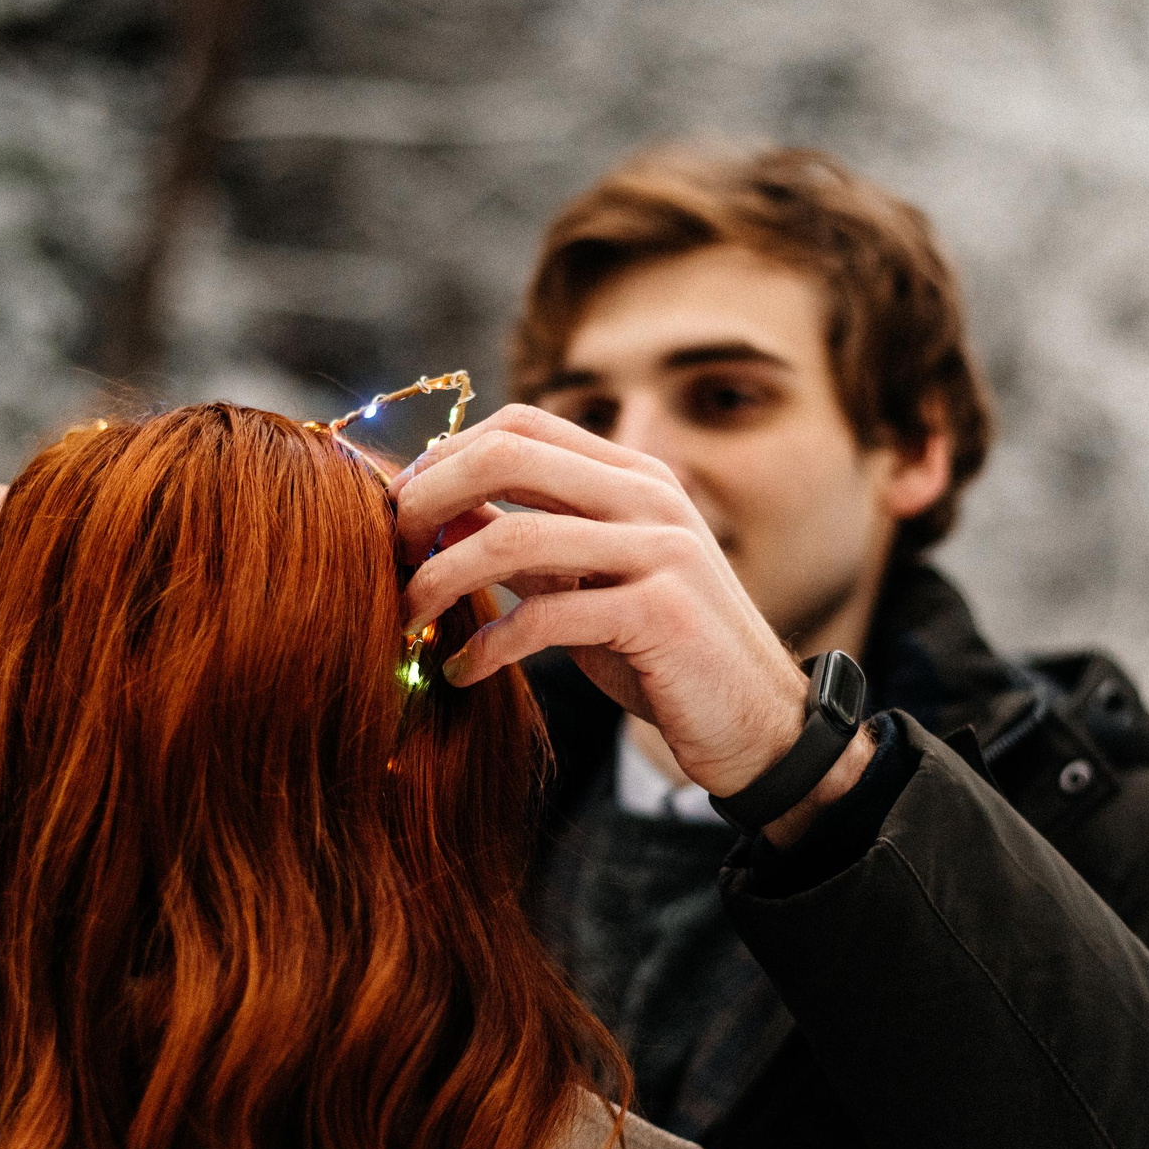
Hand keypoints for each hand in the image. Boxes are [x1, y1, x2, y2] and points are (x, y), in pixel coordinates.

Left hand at [391, 405, 821, 800]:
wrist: (758, 723)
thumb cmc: (661, 652)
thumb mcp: (588, 583)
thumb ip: (526, 541)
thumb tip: (435, 510)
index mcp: (633, 475)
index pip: (523, 425)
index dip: (447, 456)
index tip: (401, 507)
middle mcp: (649, 498)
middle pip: (509, 456)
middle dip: (431, 496)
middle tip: (389, 547)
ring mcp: (659, 552)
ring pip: (516, 538)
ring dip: (441, 577)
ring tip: (407, 614)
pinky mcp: (661, 615)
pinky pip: (547, 617)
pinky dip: (488, 646)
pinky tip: (461, 671)